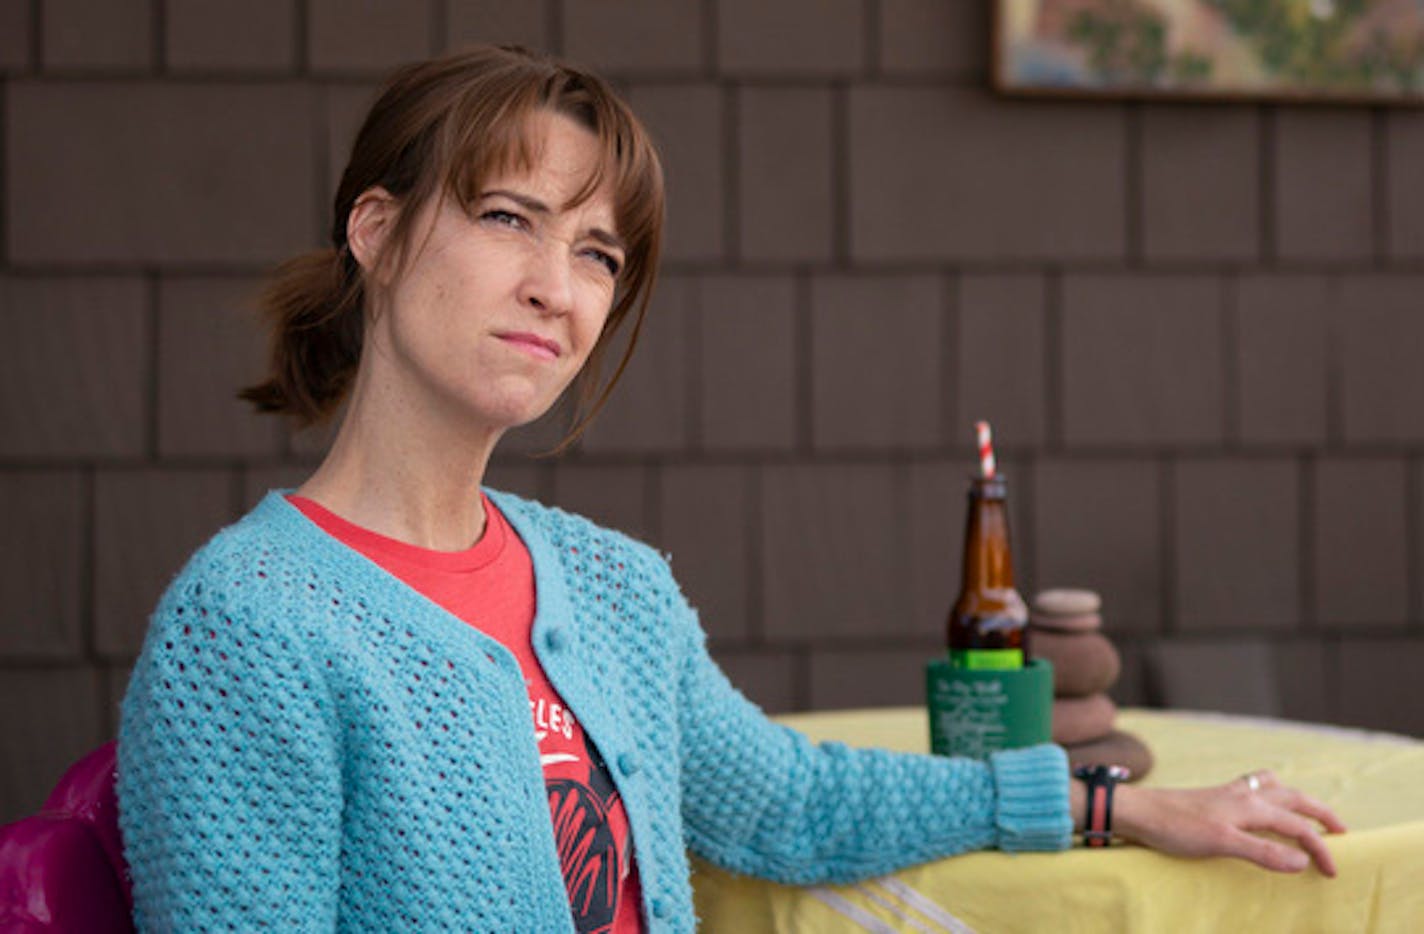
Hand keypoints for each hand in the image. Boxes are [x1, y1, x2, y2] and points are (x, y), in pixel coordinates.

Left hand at [1107, 770, 1346, 876]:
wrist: (1137, 811)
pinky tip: (1261, 803)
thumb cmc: (1175, 828)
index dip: (1320, 849)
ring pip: (1273, 788)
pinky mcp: (1214, 797)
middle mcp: (1244, 794)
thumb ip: (1262, 852)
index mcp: (1251, 805)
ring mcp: (1228, 793)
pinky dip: (1268, 792)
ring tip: (1307, 811)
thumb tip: (1302, 860)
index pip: (1298, 827)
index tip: (1333, 872)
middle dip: (1320, 812)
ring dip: (1296, 798)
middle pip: (1294, 797)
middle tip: (1342, 830)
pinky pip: (1252, 788)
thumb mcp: (1221, 843)